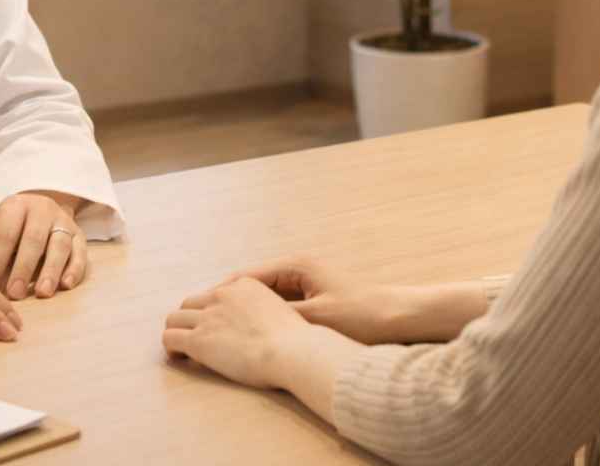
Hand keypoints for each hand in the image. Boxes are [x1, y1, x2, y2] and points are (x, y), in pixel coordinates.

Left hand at [0, 190, 88, 299]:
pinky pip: (81, 252)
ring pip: (60, 245)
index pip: (6, 233)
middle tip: (15, 294)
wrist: (38, 209)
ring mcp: (64, 222)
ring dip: (51, 270)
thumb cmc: (8, 227)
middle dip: (23, 268)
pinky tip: (66, 285)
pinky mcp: (80, 236)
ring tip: (42, 293)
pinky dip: (75, 269)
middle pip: (34, 238)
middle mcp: (42, 210)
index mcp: (15, 206)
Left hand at [162, 277, 314, 389]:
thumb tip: (258, 328)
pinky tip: (179, 358)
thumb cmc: (296, 342)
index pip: (215, 294)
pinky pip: (170, 338)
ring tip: (181, 349)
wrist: (294, 351)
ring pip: (174, 318)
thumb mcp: (282, 313)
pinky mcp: (199, 340)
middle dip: (189, 319)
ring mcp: (209, 317)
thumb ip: (265, 312)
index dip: (211, 312)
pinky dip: (171, 347)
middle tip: (194, 337)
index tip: (216, 327)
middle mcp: (223, 295)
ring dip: (177, 332)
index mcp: (244, 286)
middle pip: (190, 303)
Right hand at [221, 254, 416, 344]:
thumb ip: (280, 317)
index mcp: (295, 266)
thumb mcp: (315, 318)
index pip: (246, 277)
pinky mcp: (313, 296)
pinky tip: (252, 333)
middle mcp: (297, 268)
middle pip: (251, 284)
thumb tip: (246, 320)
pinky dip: (263, 316)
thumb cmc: (361, 314)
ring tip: (221, 328)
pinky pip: (278, 305)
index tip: (201, 310)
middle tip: (204, 320)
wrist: (398, 317)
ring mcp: (305, 281)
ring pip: (263, 296)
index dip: (221, 294)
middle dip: (229, 302)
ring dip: (245, 310)